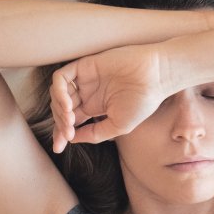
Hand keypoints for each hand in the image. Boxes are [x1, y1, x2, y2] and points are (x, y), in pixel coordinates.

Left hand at [49, 45, 168, 152]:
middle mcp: (86, 93)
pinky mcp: (85, 66)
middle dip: (59, 124)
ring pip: (57, 94)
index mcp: (93, 107)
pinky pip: (61, 77)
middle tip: (68, 133)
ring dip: (58, 109)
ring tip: (70, 120)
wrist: (155, 77)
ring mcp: (84, 79)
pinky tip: (68, 105)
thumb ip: (94, 134)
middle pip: (61, 109)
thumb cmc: (142, 101)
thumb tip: (71, 140)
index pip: (69, 121)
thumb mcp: (118, 126)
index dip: (61, 134)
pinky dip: (59, 91)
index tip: (58, 148)